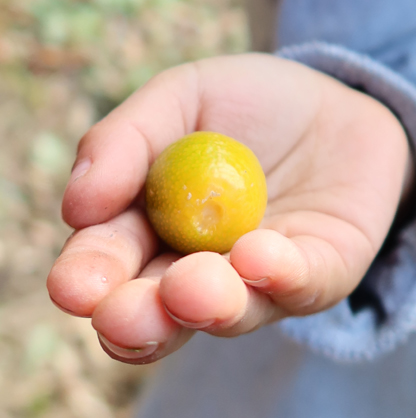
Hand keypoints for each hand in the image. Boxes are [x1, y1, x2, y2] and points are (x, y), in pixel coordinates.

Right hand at [47, 55, 411, 364]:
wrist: (341, 98)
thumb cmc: (250, 104)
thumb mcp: (182, 97)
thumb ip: (126, 139)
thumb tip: (77, 203)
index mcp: (145, 235)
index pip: (107, 268)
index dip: (88, 278)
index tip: (73, 286)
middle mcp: (195, 276)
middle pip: (156, 316)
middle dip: (136, 320)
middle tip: (121, 314)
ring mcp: (260, 285)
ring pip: (228, 313)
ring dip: (206, 303)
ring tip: (192, 285)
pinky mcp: (322, 275)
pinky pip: (301, 285)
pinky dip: (279, 273)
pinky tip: (258, 255)